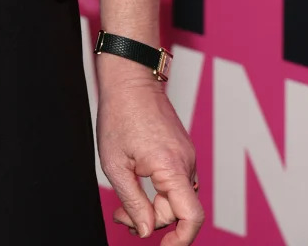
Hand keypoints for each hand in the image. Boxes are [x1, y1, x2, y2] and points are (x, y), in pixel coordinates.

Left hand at [97, 77, 203, 242]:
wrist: (130, 78)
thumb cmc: (119, 114)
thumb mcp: (115, 164)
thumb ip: (133, 202)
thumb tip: (146, 232)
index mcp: (172, 167)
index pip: (191, 218)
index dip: (180, 240)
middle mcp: (186, 162)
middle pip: (179, 210)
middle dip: (152, 222)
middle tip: (121, 219)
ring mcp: (186, 153)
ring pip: (176, 196)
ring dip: (154, 207)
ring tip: (124, 206)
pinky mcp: (181, 148)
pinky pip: (175, 179)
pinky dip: (159, 190)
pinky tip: (136, 184)